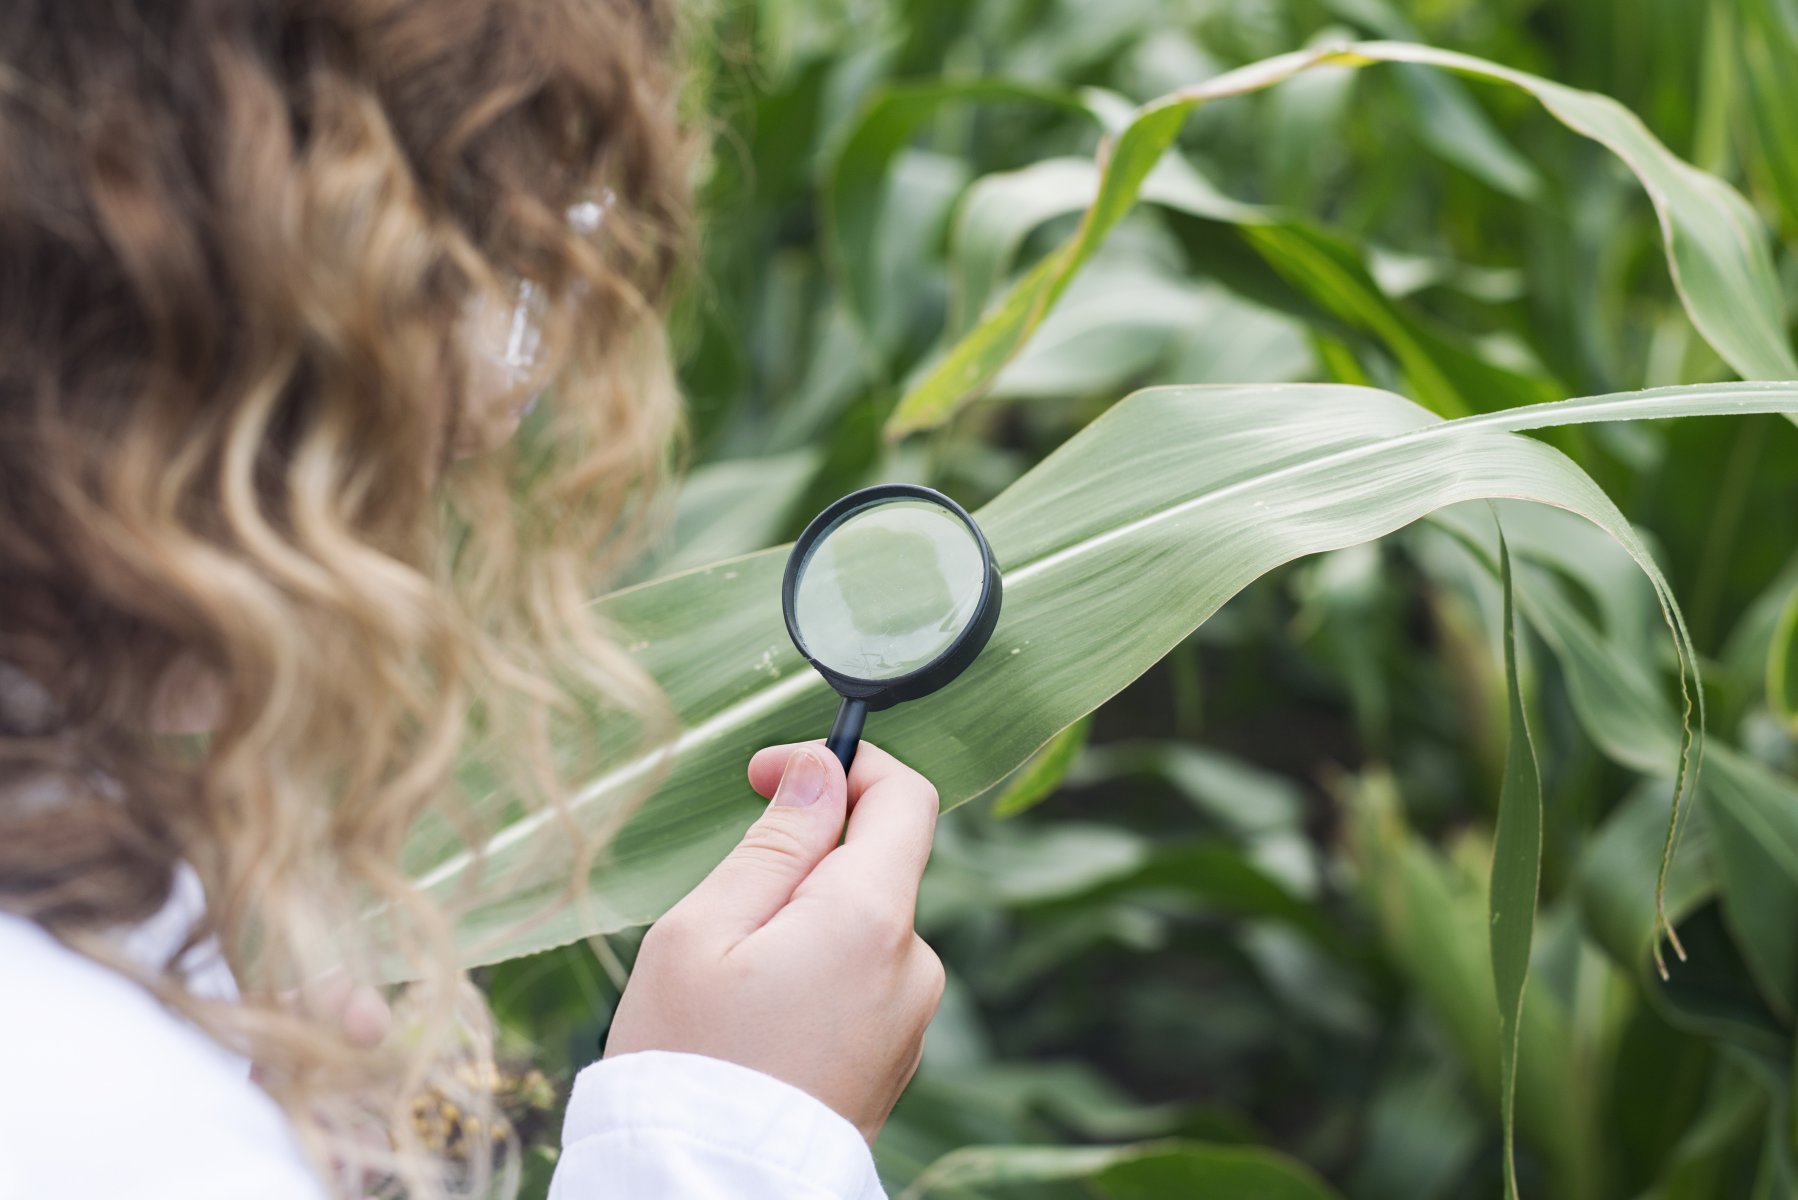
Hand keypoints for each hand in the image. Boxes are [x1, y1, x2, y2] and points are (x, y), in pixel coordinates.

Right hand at [603, 740, 945, 1141]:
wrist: (707, 1190)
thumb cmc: (688, 1063)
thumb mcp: (703, 930)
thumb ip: (775, 840)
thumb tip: (821, 769)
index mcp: (871, 920)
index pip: (905, 798)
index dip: (842, 766)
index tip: (769, 774)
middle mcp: (913, 965)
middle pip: (873, 866)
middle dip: (799, 865)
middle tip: (721, 917)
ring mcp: (911, 1018)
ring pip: (859, 927)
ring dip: (801, 927)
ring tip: (730, 991)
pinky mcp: (895, 1057)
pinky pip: (860, 982)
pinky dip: (813, 977)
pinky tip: (757, 1029)